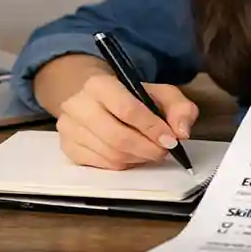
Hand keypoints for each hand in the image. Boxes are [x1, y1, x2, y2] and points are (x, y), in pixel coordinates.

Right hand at [55, 73, 199, 169]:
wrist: (88, 94)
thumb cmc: (126, 95)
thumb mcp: (156, 91)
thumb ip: (178, 107)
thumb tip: (182, 132)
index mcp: (99, 85)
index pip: (127, 110)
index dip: (152, 128)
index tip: (171, 140)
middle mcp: (78, 105)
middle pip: (118, 137)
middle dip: (147, 149)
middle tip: (163, 150)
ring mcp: (69, 128)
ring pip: (111, 155)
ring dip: (137, 158)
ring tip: (148, 151)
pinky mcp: (68, 147)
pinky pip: (101, 166)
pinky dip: (122, 165)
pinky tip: (130, 155)